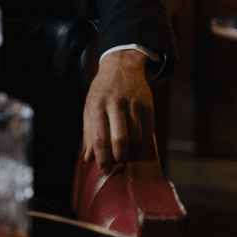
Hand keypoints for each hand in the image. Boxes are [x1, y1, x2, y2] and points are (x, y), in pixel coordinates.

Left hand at [82, 49, 153, 173]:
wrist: (122, 66)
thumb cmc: (102, 91)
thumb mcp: (89, 107)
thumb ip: (88, 133)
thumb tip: (89, 158)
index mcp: (96, 105)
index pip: (99, 138)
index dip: (102, 158)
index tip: (104, 170)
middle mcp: (115, 104)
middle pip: (119, 140)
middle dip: (118, 157)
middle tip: (116, 164)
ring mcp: (133, 104)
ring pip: (135, 138)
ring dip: (130, 150)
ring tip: (123, 147)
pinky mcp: (148, 106)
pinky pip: (148, 132)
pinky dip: (141, 142)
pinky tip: (134, 139)